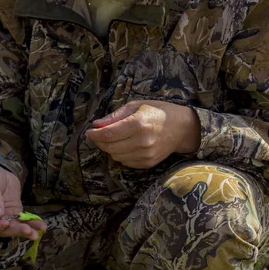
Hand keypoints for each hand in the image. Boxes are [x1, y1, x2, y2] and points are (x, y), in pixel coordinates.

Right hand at [0, 162, 45, 242]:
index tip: (4, 222)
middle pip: (2, 232)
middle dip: (15, 231)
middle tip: (27, 229)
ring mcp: (3, 217)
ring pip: (14, 228)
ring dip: (26, 231)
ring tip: (37, 232)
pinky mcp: (14, 212)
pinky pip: (23, 220)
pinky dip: (32, 223)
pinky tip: (41, 225)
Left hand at [85, 100, 200, 168]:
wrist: (181, 127)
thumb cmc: (157, 112)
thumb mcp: (136, 106)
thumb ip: (115, 116)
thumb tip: (96, 125)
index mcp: (139, 123)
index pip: (109, 133)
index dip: (95, 134)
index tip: (89, 132)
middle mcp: (143, 141)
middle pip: (110, 147)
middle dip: (100, 141)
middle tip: (98, 134)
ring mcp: (146, 154)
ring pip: (116, 156)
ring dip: (110, 148)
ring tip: (114, 138)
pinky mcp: (148, 163)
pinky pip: (126, 162)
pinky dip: (121, 155)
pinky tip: (125, 145)